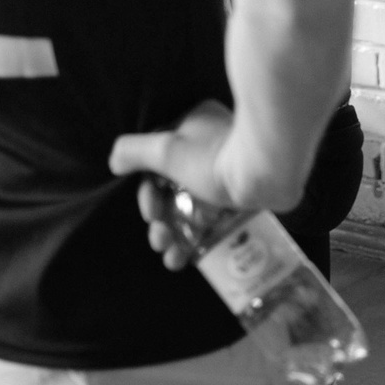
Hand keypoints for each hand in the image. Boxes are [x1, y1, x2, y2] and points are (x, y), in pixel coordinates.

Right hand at [110, 101, 238, 270]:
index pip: (158, 162)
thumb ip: (135, 152)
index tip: (151, 214)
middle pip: (174, 188)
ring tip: (171, 258)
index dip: (149, 193)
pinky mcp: (243, 193)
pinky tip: (187, 259)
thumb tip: (115, 158)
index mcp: (192, 125)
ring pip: (192, 206)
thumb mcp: (167, 150)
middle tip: (159, 241)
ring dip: (175, 235)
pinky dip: (198, 237)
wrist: (270, 172)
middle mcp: (210, 145)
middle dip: (161, 221)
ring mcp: (228, 170)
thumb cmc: (215, 157)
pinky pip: (214, 217)